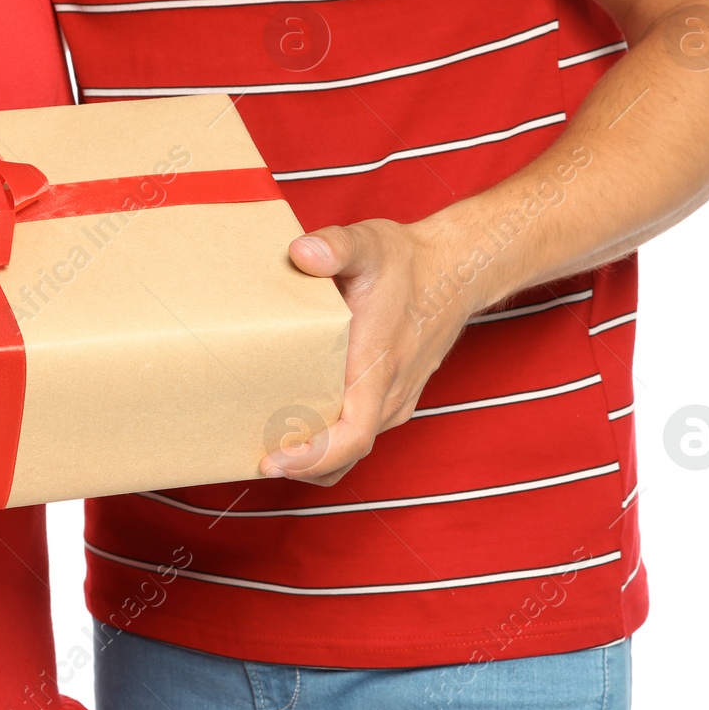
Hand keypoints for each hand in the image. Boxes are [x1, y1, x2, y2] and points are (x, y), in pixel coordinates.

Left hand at [262, 218, 477, 484]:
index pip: (351, 436)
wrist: (455, 270)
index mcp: (377, 367)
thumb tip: (301, 252)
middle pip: (344, 454)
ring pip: (351, 448)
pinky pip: (358, 432)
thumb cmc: (409, 262)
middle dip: (299, 465)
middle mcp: (388, 393)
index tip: (273, 460)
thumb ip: (335, 247)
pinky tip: (296, 427)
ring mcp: (393, 400)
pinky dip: (328, 443)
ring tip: (267, 449)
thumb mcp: (369, 245)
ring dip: (313, 457)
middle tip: (253, 458)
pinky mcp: (392, 396)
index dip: (312, 457)